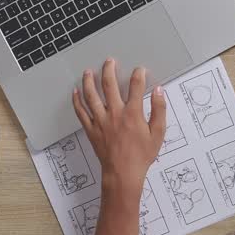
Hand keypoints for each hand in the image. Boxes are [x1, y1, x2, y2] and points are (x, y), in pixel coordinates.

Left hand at [73, 59, 165, 234]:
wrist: (123, 174)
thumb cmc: (141, 156)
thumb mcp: (157, 134)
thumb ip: (159, 110)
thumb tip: (159, 91)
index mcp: (133, 113)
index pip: (136, 87)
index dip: (138, 75)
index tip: (140, 70)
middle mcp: (115, 113)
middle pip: (109, 85)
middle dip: (109, 70)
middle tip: (109, 61)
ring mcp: (100, 120)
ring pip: (91, 95)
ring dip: (89, 81)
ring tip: (88, 71)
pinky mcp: (91, 129)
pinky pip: (81, 112)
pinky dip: (77, 100)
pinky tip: (76, 91)